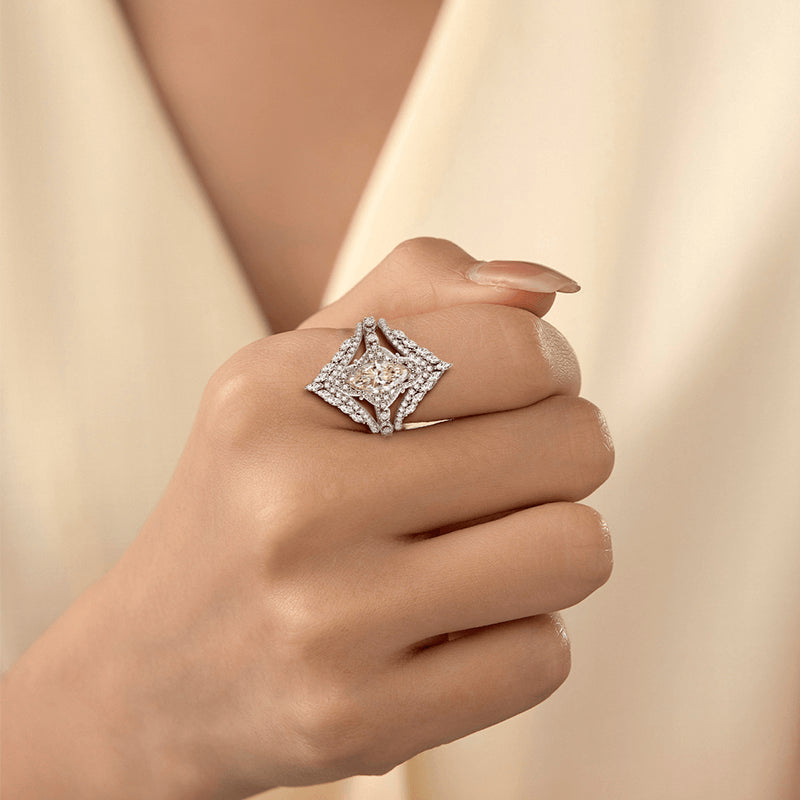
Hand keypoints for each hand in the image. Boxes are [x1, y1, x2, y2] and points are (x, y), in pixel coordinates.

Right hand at [1, 239, 612, 798]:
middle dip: (564, 453)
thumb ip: (420, 294)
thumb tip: (545, 288)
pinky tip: (450, 627)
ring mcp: (325, 624)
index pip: (514, 347)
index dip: (549, 367)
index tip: (526, 389)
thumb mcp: (298, 366)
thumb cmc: (250, 497)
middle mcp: (293, 504)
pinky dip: (518, 635)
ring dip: (555, 546)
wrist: (153, 672)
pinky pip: (543, 658)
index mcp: (273, 393)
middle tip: (508, 472)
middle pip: (569, 446)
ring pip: (575, 551)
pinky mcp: (360, 723)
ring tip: (485, 548)